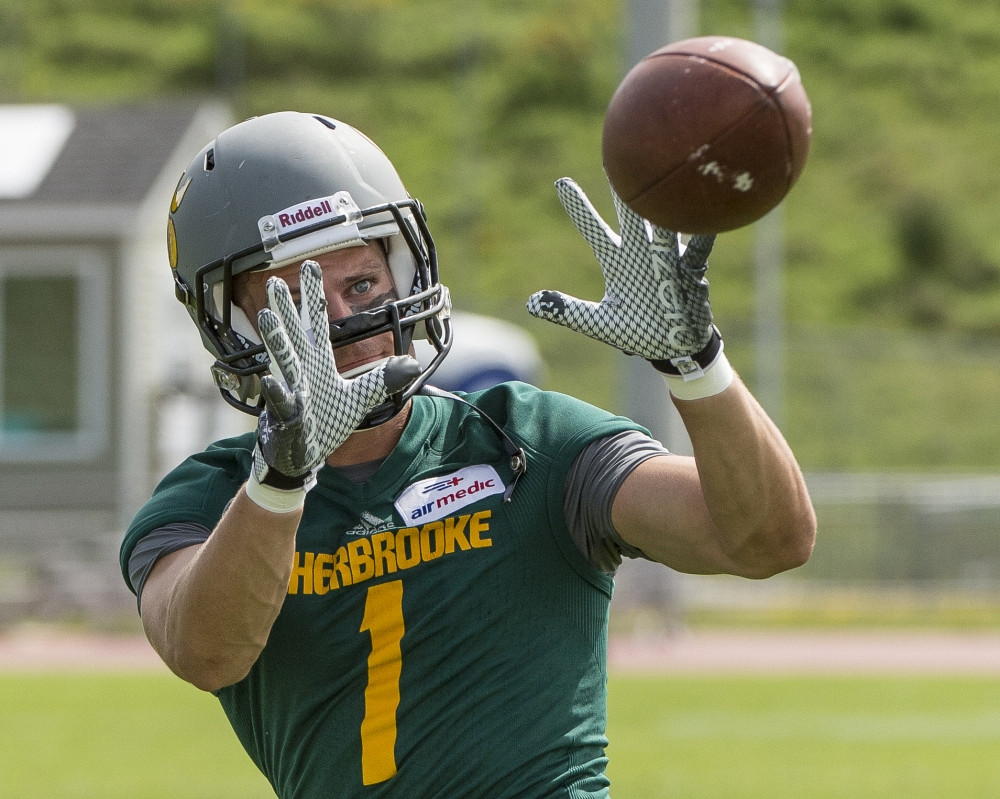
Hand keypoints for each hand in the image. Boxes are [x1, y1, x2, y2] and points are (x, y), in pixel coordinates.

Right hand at [247, 260, 419, 510]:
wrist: (304, 453)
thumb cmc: (326, 421)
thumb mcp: (361, 397)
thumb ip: (383, 378)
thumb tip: (411, 363)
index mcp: (318, 362)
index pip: (318, 323)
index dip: (315, 295)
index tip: (312, 266)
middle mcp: (302, 370)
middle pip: (295, 333)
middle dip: (287, 308)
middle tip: (277, 280)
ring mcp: (291, 390)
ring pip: (282, 359)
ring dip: (276, 339)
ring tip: (268, 316)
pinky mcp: (286, 415)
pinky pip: (280, 402)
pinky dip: (277, 393)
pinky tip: (272, 381)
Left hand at [527, 177, 720, 377]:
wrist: (673, 347)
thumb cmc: (638, 331)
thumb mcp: (599, 324)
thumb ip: (568, 312)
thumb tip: (532, 302)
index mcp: (618, 262)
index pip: (594, 231)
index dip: (580, 209)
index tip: (562, 182)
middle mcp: (642, 254)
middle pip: (630, 217)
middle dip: (622, 191)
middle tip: (614, 160)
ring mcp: (667, 261)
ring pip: (662, 230)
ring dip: (659, 212)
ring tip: (654, 188)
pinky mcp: (690, 274)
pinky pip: (697, 253)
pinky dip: (702, 239)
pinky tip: (707, 225)